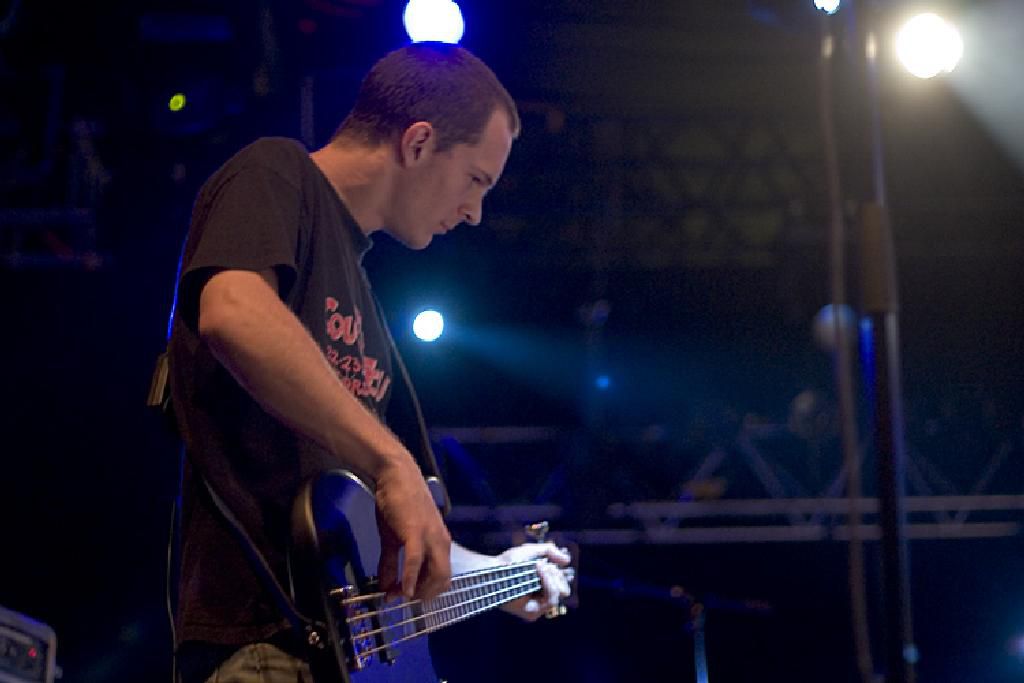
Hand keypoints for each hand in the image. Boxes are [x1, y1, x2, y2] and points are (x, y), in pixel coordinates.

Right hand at [374, 456, 451, 600]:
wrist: (396, 476)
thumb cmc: (397, 504)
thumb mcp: (393, 538)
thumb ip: (390, 563)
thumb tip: (384, 587)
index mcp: (439, 544)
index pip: (442, 578)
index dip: (424, 592)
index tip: (403, 597)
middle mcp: (441, 543)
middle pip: (442, 581)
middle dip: (423, 596)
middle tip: (401, 599)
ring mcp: (431, 537)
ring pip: (435, 574)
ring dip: (417, 590)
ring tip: (398, 595)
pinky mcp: (416, 531)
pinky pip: (416, 560)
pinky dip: (410, 578)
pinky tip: (400, 590)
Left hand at [496, 543, 571, 621]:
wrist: (493, 569)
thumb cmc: (509, 561)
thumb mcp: (532, 552)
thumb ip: (549, 551)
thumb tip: (567, 560)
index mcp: (541, 587)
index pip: (562, 585)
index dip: (560, 574)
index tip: (551, 562)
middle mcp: (539, 599)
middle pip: (564, 589)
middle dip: (557, 575)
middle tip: (543, 565)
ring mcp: (536, 607)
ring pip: (559, 593)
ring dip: (552, 577)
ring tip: (539, 566)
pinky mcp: (531, 614)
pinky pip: (551, 600)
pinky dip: (549, 583)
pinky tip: (540, 571)